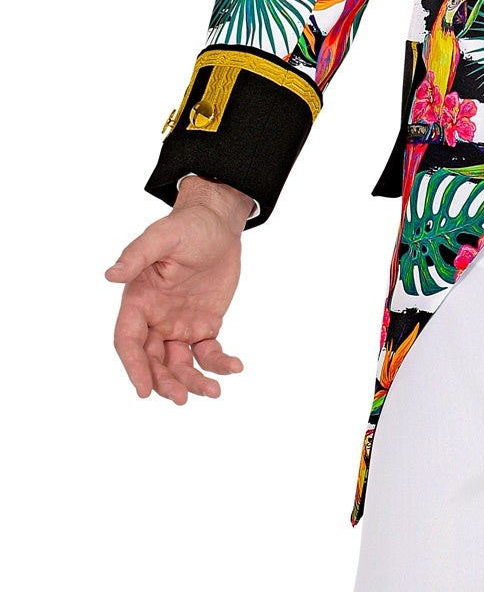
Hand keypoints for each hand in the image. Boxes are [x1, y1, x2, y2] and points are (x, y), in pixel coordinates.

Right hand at [105, 175, 250, 403]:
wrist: (218, 225)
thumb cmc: (187, 227)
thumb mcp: (162, 236)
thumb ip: (137, 256)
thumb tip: (110, 275)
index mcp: (138, 302)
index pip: (128, 342)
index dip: (133, 367)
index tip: (144, 390)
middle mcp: (155, 320)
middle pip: (153, 361)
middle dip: (165, 382)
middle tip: (181, 399)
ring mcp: (179, 325)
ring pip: (180, 364)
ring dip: (193, 381)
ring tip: (213, 392)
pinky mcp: (204, 325)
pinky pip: (208, 352)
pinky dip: (219, 363)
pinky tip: (234, 367)